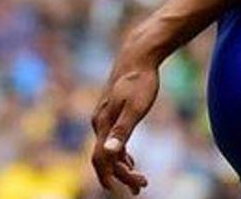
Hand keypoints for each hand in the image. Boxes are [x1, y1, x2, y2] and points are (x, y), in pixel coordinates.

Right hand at [90, 37, 159, 194]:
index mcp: (103, 123)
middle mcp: (99, 122)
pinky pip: (111, 140)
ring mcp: (103, 117)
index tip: (124, 191)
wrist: (137, 55)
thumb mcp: (137, 106)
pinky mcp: (110, 112)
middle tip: (142, 187)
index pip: (103, 159)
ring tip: (139, 181)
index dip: (112, 177)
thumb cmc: (141, 80)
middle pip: (105, 157)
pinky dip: (120, 153)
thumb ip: (123, 130)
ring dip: (121, 167)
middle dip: (121, 176)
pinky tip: (129, 159)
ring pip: (108, 150)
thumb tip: (113, 153)